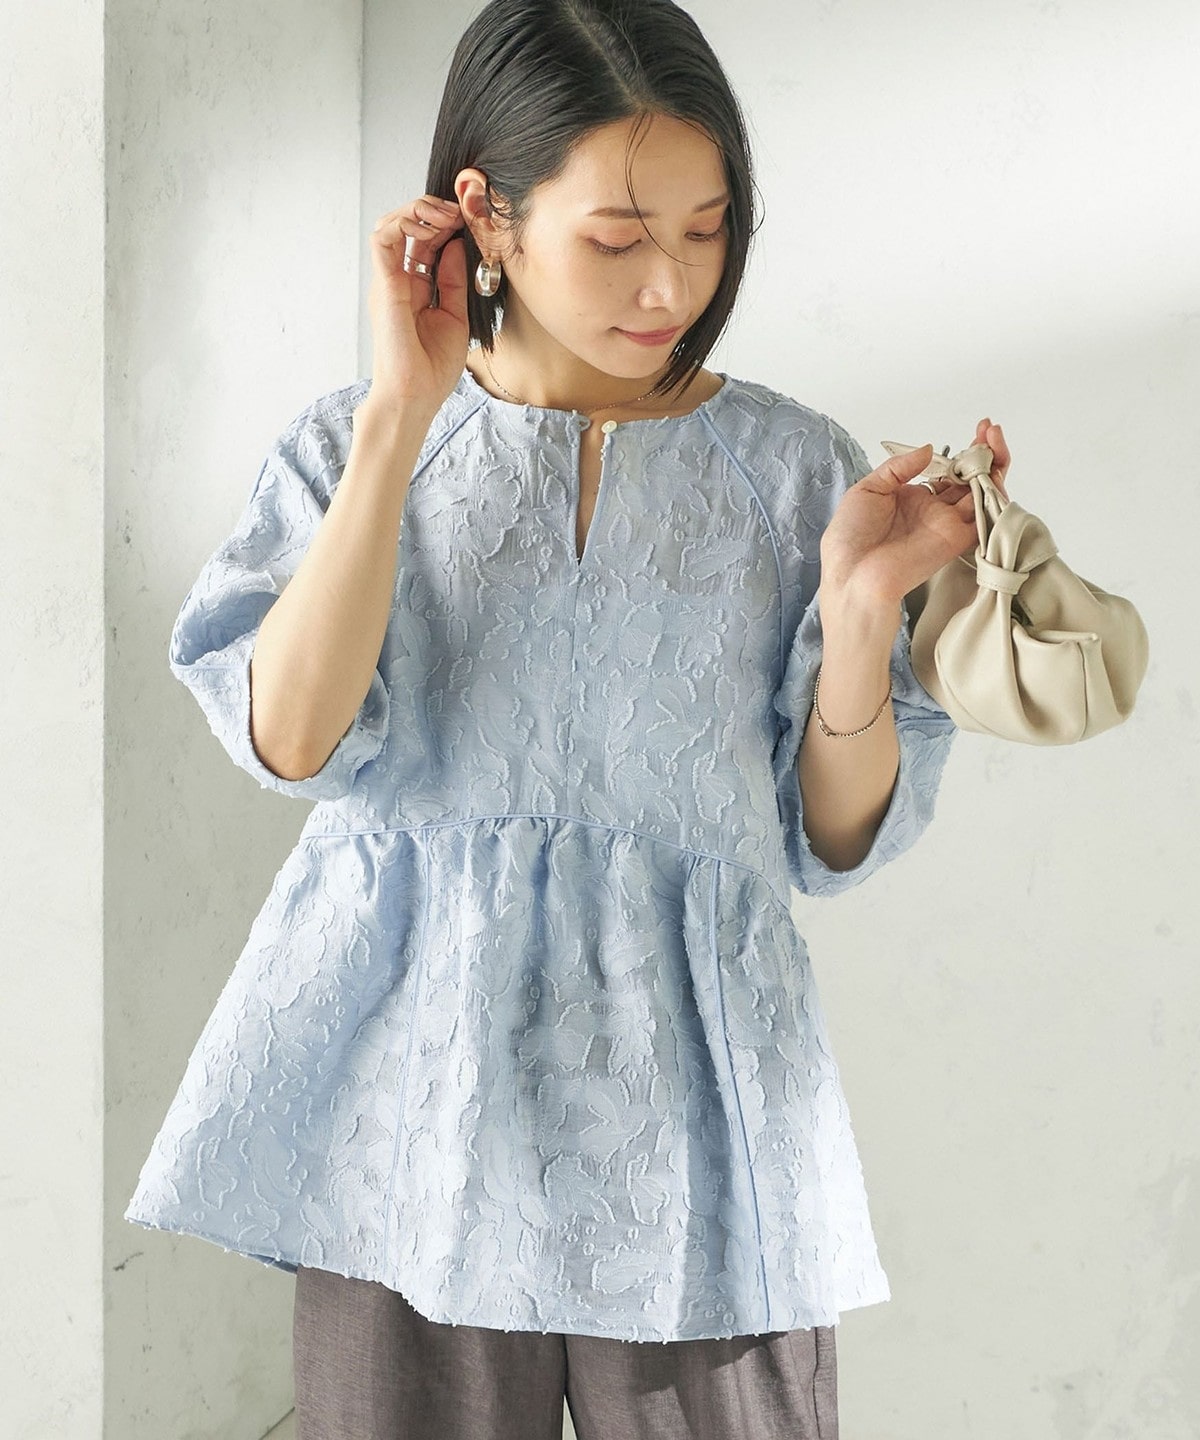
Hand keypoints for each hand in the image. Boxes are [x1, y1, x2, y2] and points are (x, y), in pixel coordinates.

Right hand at [361, 194, 469, 417]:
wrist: (415, 396)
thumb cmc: (432, 368)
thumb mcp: (455, 315)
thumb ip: (453, 280)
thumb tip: (457, 245)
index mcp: (415, 287)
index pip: (425, 241)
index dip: (445, 224)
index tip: (470, 221)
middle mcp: (398, 280)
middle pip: (407, 226)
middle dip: (433, 210)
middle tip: (459, 212)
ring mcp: (388, 281)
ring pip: (391, 224)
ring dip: (418, 210)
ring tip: (446, 214)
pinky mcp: (383, 285)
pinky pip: (383, 238)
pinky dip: (405, 221)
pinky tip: (431, 225)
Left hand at [819, 419, 1012, 607]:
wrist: (851, 574)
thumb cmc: (849, 539)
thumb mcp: (868, 489)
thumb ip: (899, 467)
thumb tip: (928, 449)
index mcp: (912, 499)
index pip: (947, 471)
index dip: (963, 452)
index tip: (978, 429)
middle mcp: (934, 511)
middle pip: (970, 479)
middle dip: (984, 453)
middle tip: (990, 429)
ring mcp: (947, 525)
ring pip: (983, 494)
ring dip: (995, 467)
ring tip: (994, 441)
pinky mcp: (956, 540)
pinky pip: (985, 517)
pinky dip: (994, 495)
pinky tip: (994, 469)